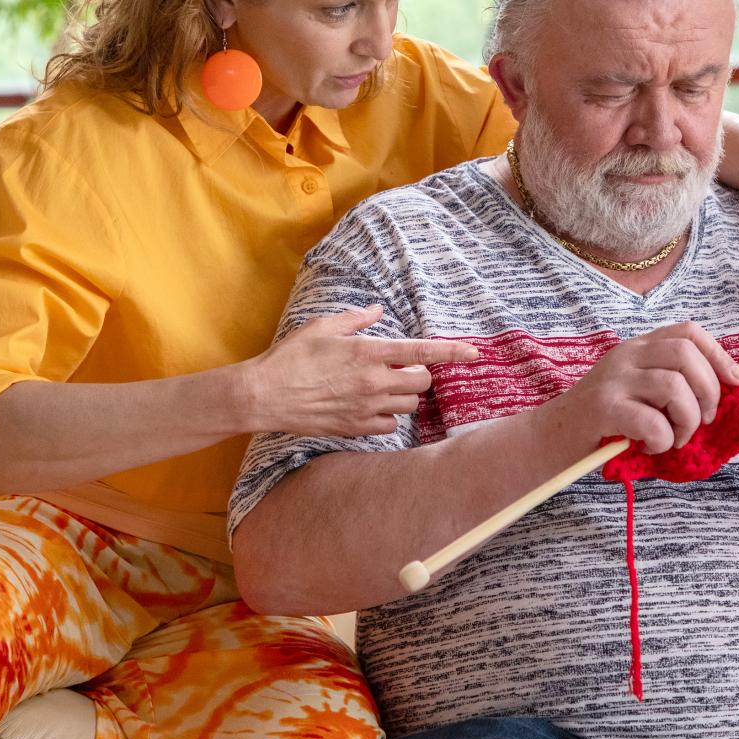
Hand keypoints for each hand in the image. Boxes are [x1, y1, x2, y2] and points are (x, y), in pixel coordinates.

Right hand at [243, 305, 478, 436]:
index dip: (453, 353)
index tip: (474, 353)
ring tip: (382, 386)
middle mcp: (373, 382)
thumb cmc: (290, 357)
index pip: (422, 353)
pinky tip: (371, 406)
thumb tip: (378, 311)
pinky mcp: (356, 428)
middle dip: (419, 375)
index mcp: (368, 353)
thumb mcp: (322, 326)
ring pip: (409, 405)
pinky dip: (388, 415)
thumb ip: (356, 319)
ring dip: (403, 395)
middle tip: (402, 369)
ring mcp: (366, 408)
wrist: (264, 395)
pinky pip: (390, 425)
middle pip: (422, 383)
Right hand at [551, 322, 738, 455]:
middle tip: (701, 421)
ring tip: (674, 439)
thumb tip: (726, 391)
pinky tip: (650, 448)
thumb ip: (670, 385)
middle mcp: (627, 356)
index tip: (735, 383)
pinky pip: (652, 421)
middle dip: (709, 392)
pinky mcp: (603, 408)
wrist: (548, 438)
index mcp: (638, 348)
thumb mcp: (637, 392)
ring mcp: (614, 380)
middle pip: (687, 354)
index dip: (719, 356)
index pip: (689, 333)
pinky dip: (662, 440)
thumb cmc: (602, 422)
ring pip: (675, 386)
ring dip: (687, 420)